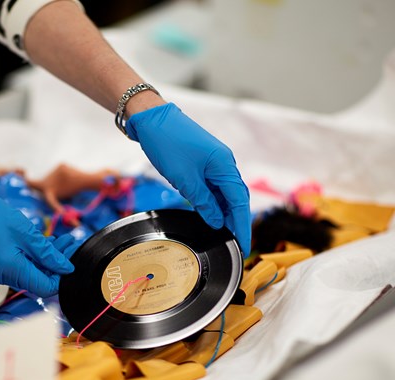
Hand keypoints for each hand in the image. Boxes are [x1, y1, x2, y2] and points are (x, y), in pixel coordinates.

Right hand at [0, 168, 73, 296]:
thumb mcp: (23, 230)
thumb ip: (45, 252)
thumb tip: (65, 268)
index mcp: (11, 270)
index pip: (45, 287)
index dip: (60, 275)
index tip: (69, 256)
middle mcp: (0, 277)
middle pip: (35, 279)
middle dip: (53, 263)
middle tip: (68, 241)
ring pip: (24, 271)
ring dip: (41, 258)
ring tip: (54, 238)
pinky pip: (11, 265)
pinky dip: (25, 255)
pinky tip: (33, 240)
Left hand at [126, 103, 250, 255]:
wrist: (151, 119)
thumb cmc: (168, 144)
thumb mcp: (185, 180)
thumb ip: (203, 202)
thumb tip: (217, 221)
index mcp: (224, 166)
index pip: (240, 203)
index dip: (242, 226)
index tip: (243, 246)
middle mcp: (224, 164)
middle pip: (236, 199)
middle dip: (236, 222)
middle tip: (234, 245)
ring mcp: (214, 162)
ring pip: (224, 193)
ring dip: (225, 213)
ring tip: (223, 234)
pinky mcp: (202, 162)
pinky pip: (214, 186)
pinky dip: (214, 202)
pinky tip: (211, 215)